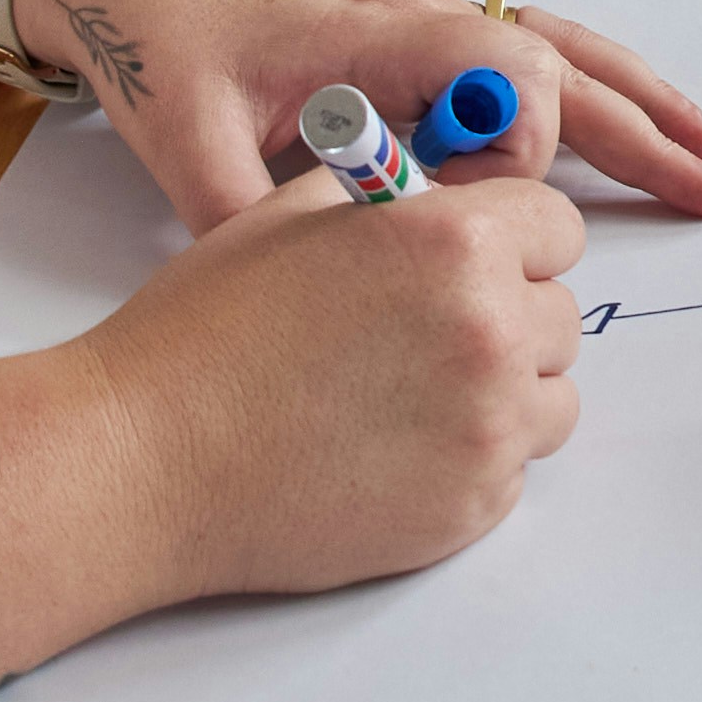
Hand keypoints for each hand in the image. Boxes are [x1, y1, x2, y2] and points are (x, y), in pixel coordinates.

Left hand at [13, 0, 701, 236]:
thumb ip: (250, 219)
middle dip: (644, 127)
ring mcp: (425, 23)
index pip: (504, 80)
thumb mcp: (186, 141)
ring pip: (562, 55)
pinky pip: (528, 57)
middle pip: (565, 64)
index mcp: (380, 31)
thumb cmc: (157, 41)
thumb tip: (307, 302)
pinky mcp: (413, 41)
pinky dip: (591, 88)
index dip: (512, 156)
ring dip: (638, 102)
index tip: (477, 217)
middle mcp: (422, 17)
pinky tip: (632, 120)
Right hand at [77, 151, 590, 588]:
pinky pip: (512, 471)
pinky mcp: (471, 509)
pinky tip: (390, 450)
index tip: (477, 261)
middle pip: (558, 315)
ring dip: (502, 394)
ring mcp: (487, 430)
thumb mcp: (293, 214)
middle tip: (420, 336)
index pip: (558, 227)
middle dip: (505, 317)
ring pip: (550, 398)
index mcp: (454, 243)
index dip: (513, 241)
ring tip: (408, 396)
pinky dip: (469, 460)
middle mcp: (489, 332)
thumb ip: (393, 196)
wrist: (143, 462)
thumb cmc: (203, 335)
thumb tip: (444, 192)